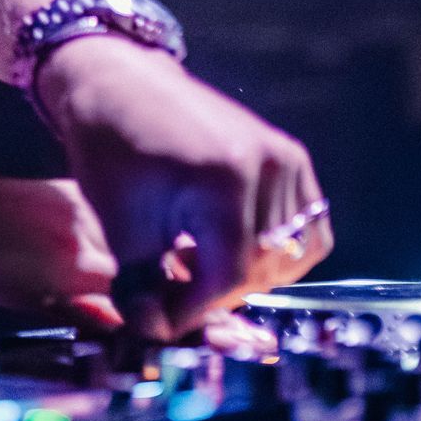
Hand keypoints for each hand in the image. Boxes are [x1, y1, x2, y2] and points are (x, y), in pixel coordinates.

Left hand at [0, 169, 121, 331]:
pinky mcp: (67, 188)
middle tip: (95, 296)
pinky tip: (75, 240)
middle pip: (124, 265)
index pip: (122, 295)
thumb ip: (72, 310)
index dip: (118, 309)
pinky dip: (96, 230)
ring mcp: (78, 206)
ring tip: (82, 267)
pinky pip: (100, 215)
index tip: (113, 318)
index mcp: (71, 269)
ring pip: (118, 238)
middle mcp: (83, 234)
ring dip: (110, 254)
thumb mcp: (19, 301)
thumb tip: (111, 321)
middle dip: (116, 283)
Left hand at [31, 37, 331, 338]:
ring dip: (249, 274)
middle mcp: (270, 167)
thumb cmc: (112, 150)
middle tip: (176, 297)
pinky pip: (308, 226)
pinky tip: (232, 248)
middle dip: (217, 295)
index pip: (228, 276)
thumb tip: (158, 336)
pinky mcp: (293, 158)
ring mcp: (288, 160)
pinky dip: (277, 249)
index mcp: (224, 181)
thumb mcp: (122, 226)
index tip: (163, 321)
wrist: (121, 84)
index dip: (194, 309)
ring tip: (200, 269)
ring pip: (291, 254)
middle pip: (262, 269)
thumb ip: (144, 288)